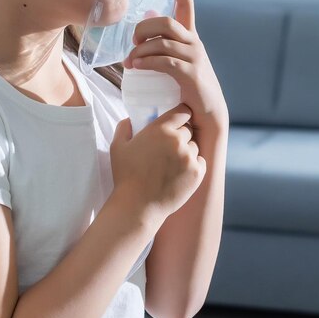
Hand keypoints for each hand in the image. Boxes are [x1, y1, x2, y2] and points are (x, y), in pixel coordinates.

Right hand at [110, 104, 206, 222]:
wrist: (138, 205)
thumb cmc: (126, 176)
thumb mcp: (117, 147)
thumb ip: (123, 128)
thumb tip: (129, 120)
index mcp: (161, 129)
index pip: (183, 111)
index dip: (181, 115)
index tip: (178, 120)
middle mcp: (178, 140)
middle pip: (189, 129)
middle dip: (181, 134)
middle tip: (170, 146)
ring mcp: (189, 157)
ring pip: (195, 146)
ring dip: (187, 150)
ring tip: (172, 163)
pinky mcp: (197, 173)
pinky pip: (201, 161)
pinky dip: (194, 165)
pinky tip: (180, 172)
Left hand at [123, 0, 229, 138]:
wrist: (206, 117)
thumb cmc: (188, 91)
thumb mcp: (178, 65)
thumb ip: (164, 49)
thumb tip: (141, 34)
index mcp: (191, 39)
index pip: (187, 6)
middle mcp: (195, 44)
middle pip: (166, 22)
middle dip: (144, 27)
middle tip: (132, 41)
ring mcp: (195, 59)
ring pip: (162, 43)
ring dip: (140, 50)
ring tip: (129, 62)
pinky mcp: (191, 75)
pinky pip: (165, 61)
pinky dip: (147, 62)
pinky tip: (136, 67)